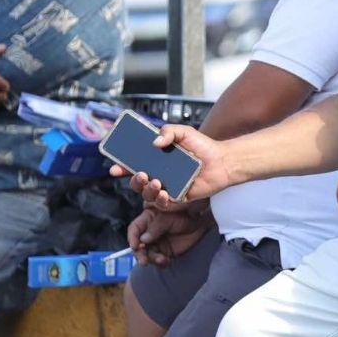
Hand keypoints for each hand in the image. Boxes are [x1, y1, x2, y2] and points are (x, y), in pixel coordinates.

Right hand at [110, 123, 232, 207]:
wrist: (223, 161)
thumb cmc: (203, 146)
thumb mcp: (184, 132)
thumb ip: (168, 132)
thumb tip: (154, 143)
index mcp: (156, 160)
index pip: (133, 165)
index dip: (121, 167)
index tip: (114, 168)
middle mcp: (159, 174)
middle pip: (137, 182)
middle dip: (134, 180)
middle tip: (140, 174)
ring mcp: (168, 187)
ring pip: (148, 195)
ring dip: (147, 190)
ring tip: (155, 181)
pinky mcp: (178, 198)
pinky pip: (164, 204)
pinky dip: (161, 200)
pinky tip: (164, 193)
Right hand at [128, 201, 212, 266]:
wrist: (200, 223)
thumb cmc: (184, 215)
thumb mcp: (169, 218)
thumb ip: (156, 227)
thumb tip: (143, 239)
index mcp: (147, 221)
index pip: (134, 229)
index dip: (132, 238)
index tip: (135, 246)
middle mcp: (149, 234)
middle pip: (138, 246)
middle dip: (140, 254)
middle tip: (144, 261)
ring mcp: (157, 244)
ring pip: (148, 255)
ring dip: (152, 259)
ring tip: (162, 260)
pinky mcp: (165, 252)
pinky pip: (159, 260)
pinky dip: (161, 263)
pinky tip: (167, 261)